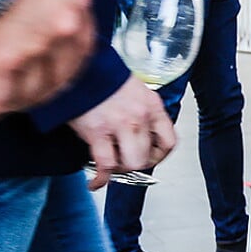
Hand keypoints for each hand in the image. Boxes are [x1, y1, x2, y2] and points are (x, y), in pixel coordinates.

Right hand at [0, 0, 95, 124]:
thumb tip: (40, 11)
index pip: (80, 50)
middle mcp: (63, 30)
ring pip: (30, 93)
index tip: (51, 77)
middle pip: (60, 76)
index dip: (64, 69)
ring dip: (14, 104)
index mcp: (77, 3)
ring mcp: (33, 49)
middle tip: (24, 97)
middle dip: (42, 91)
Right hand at [70, 76, 174, 190]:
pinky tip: (95, 182)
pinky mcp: (98, 132)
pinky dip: (100, 179)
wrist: (81, 69)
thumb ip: (142, 112)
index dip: (160, 156)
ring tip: (110, 166)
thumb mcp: (135, 90)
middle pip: (148, 157)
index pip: (169, 141)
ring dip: (119, 170)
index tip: (150, 158)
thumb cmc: (105, 79)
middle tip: (124, 162)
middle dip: (136, 165)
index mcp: (152, 107)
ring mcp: (119, 126)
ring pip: (130, 164)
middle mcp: (140, 117)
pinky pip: (104, 165)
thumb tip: (141, 135)